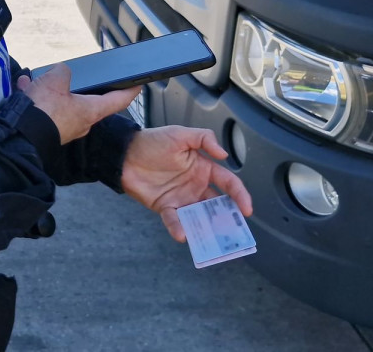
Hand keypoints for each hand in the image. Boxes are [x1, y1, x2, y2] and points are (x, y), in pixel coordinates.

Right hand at [18, 64, 142, 144]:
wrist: (19, 133)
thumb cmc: (44, 110)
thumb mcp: (56, 78)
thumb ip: (63, 71)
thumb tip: (61, 72)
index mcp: (90, 110)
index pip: (118, 100)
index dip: (129, 91)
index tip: (137, 86)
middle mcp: (81, 122)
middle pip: (88, 101)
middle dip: (81, 88)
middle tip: (76, 76)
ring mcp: (65, 128)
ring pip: (63, 104)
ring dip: (53, 91)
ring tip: (39, 80)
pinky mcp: (48, 130)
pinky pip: (46, 110)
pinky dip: (38, 98)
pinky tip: (25, 88)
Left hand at [120, 126, 252, 242]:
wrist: (126, 152)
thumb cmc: (153, 141)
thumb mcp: (180, 134)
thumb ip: (204, 139)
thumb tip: (224, 154)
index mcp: (203, 169)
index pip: (228, 183)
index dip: (240, 195)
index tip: (246, 209)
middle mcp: (195, 186)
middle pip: (218, 205)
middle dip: (228, 217)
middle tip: (235, 230)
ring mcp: (181, 198)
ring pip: (199, 216)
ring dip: (206, 227)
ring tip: (213, 238)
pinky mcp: (165, 207)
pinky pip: (174, 220)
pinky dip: (178, 228)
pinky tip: (182, 234)